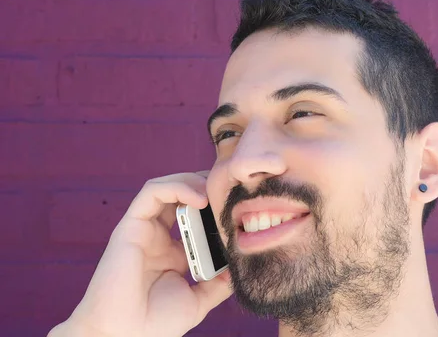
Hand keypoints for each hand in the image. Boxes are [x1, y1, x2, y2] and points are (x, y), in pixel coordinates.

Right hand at [48, 172, 232, 336]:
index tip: (238, 207)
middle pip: (180, 196)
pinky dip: (177, 187)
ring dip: (193, 181)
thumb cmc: (155, 324)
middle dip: (206, 186)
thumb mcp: (197, 300)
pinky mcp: (130, 226)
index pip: (194, 216)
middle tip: (229, 189)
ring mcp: (143, 229)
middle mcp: (157, 236)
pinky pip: (152, 192)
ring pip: (166, 187)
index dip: (214, 206)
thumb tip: (240, 269)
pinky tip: (199, 198)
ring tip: (215, 191)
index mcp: (172, 251)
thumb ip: (218, 284)